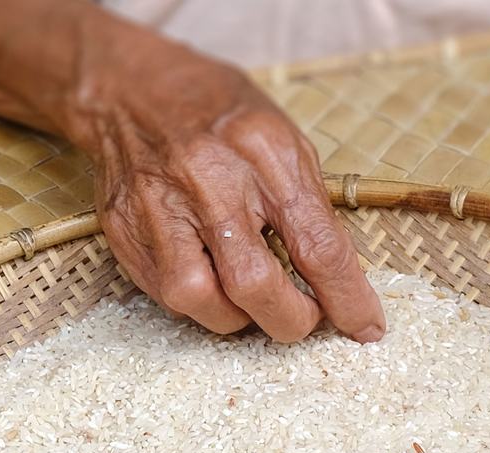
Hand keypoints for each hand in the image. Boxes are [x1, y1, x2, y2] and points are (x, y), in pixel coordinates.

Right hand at [0, 1, 384, 342]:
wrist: (131, 87)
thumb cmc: (221, 114)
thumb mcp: (285, 139)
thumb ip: (311, 205)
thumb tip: (340, 277)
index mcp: (265, 153)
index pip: (316, 245)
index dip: (347, 298)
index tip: (365, 327)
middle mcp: (209, 182)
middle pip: (254, 284)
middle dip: (290, 320)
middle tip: (304, 318)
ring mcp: (158, 208)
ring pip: (200, 300)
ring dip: (238, 318)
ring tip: (252, 301)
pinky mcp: (123, 231)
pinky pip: (164, 294)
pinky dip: (198, 302)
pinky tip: (213, 283)